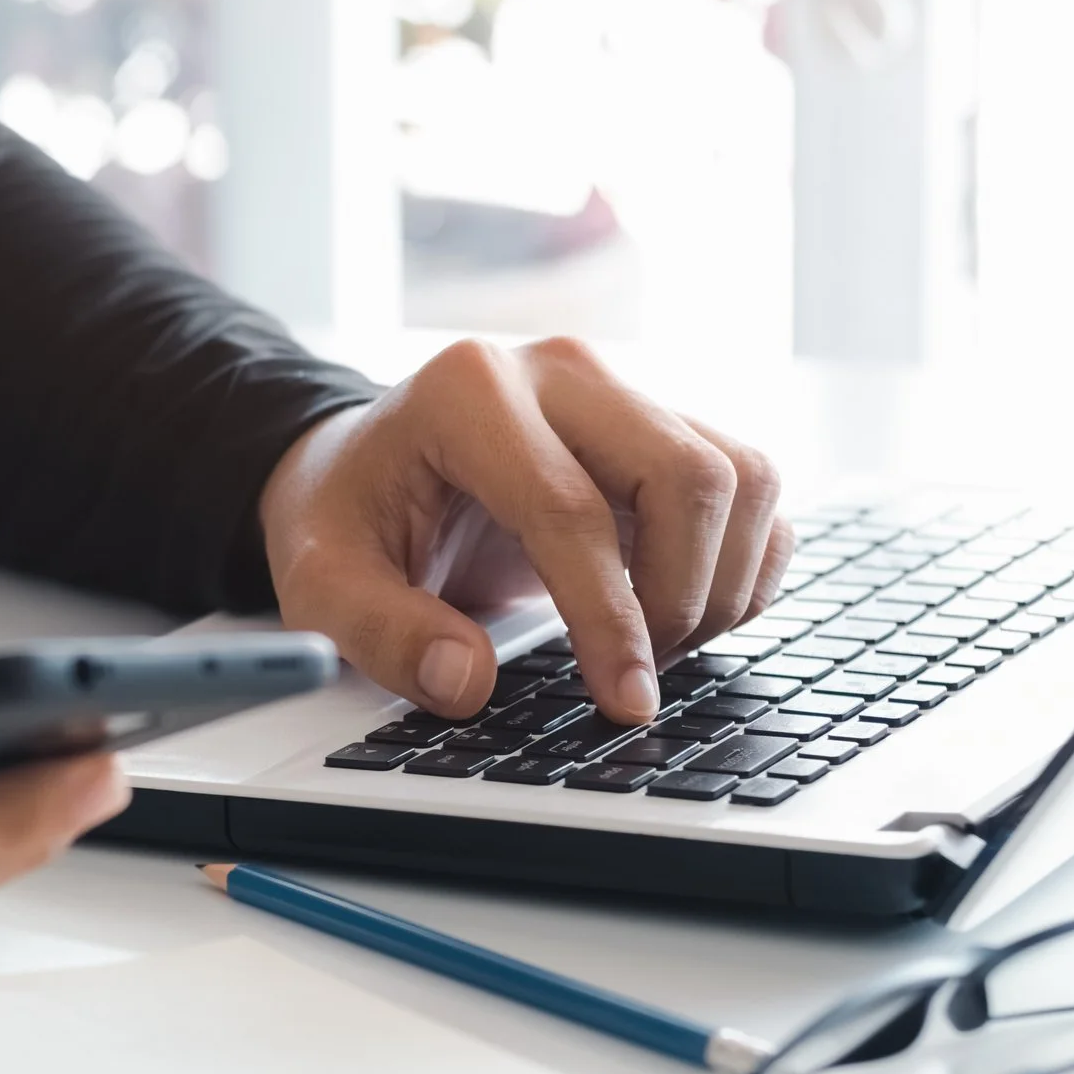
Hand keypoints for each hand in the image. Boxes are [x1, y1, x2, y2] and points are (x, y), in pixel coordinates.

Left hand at [258, 338, 790, 725]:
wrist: (365, 468)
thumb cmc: (347, 518)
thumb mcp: (321, 583)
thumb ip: (383, 634)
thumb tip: (466, 680)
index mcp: (468, 393)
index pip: (572, 510)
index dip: (611, 620)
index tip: (625, 702)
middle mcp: (560, 371)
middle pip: (688, 477)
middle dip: (682, 599)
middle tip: (636, 679)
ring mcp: (621, 390)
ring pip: (741, 477)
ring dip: (722, 584)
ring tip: (656, 649)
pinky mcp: (662, 422)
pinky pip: (752, 487)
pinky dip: (742, 563)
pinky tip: (681, 613)